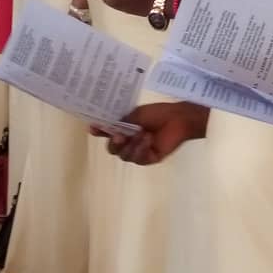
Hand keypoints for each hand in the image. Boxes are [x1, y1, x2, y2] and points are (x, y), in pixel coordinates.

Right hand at [90, 102, 208, 164]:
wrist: (178, 118)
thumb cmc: (158, 113)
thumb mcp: (136, 114)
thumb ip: (119, 122)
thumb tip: (100, 124)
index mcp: (124, 129)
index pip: (108, 133)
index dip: (100, 132)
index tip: (94, 128)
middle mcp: (129, 141)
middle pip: (113, 149)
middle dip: (114, 143)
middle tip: (119, 136)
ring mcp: (139, 151)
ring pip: (125, 156)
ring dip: (132, 144)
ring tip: (142, 134)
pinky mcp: (149, 159)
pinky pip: (139, 159)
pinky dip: (142, 149)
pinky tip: (148, 140)